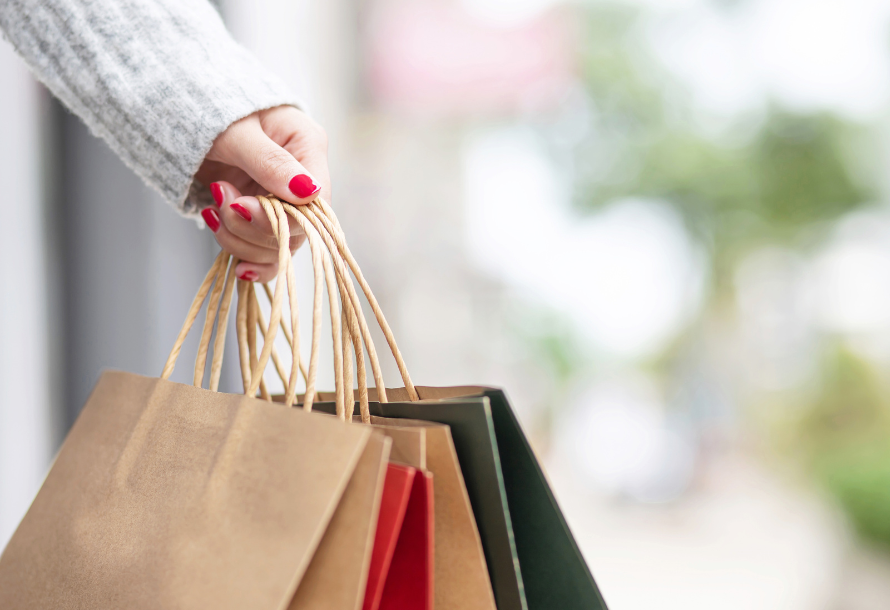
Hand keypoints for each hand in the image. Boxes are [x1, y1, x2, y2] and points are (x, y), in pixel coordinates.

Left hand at [194, 105, 329, 282]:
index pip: (315, 202)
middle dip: (251, 227)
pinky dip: (243, 254)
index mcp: (307, 147)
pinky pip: (262, 252)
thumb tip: (307, 193)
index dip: (282, 218)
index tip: (240, 206)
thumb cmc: (209, 106)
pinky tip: (230, 256)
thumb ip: (270, 161)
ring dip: (239, 239)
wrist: (179, 108)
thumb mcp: (237, 130)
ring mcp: (281, 201)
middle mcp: (300, 180)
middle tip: (219, 198)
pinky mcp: (260, 217)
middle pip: (296, 230)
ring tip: (212, 209)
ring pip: (277, 246)